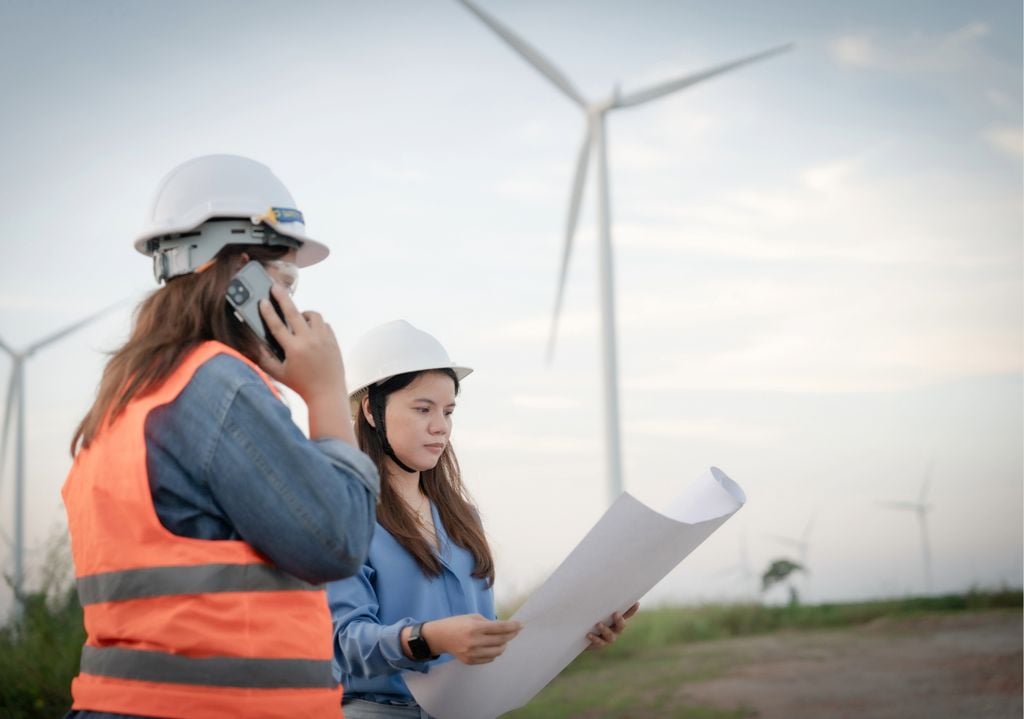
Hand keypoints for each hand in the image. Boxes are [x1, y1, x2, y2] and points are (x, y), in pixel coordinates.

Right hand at [257, 285, 352, 441]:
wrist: (327, 393)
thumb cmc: (301, 385)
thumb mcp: (278, 374)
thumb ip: (264, 359)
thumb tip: (254, 344)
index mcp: (294, 349)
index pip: (277, 325)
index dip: (268, 312)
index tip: (262, 301)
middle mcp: (309, 341)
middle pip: (294, 312)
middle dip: (283, 298)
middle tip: (276, 288)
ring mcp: (323, 339)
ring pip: (313, 315)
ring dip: (303, 314)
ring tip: (297, 318)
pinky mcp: (333, 340)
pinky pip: (324, 324)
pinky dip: (316, 325)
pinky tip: (310, 331)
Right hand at [416, 614, 522, 664]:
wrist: (440, 637)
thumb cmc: (457, 623)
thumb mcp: (472, 617)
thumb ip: (488, 623)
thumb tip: (505, 628)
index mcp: (475, 628)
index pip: (500, 628)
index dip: (513, 626)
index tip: (521, 625)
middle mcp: (474, 642)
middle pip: (501, 640)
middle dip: (511, 635)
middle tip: (515, 631)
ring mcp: (472, 653)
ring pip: (497, 652)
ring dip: (503, 645)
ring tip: (503, 640)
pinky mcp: (470, 661)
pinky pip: (489, 659)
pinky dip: (494, 652)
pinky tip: (492, 646)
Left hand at [586, 602, 638, 650]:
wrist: (582, 634)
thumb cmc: (590, 616)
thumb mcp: (594, 608)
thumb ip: (597, 600)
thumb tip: (592, 580)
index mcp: (616, 619)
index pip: (627, 614)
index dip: (632, 609)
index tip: (636, 603)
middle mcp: (615, 629)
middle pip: (621, 625)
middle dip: (619, 620)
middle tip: (615, 613)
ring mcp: (609, 638)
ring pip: (610, 635)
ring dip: (605, 629)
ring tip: (598, 624)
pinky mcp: (600, 644)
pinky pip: (599, 643)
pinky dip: (594, 638)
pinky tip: (589, 634)